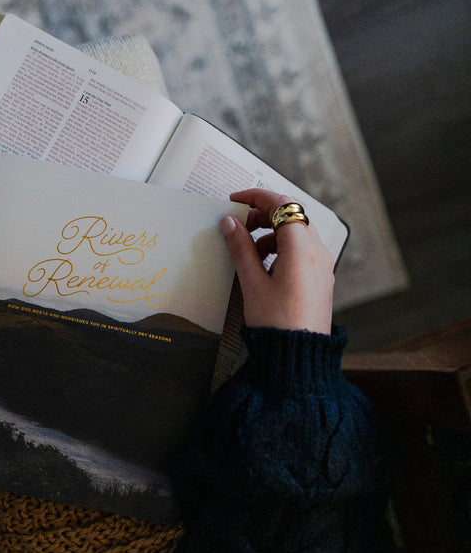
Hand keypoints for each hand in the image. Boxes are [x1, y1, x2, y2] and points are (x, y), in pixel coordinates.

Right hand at [221, 189, 333, 333]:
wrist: (298, 356)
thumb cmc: (277, 324)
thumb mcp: (252, 283)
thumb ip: (241, 248)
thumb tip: (231, 223)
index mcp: (301, 249)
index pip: (282, 204)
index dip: (256, 197)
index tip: (236, 199)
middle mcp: (317, 252)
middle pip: (292, 215)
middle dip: (263, 214)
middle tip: (239, 224)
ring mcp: (322, 265)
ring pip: (297, 232)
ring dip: (271, 231)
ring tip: (249, 248)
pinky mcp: (319, 278)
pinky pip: (301, 249)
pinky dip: (281, 246)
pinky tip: (264, 264)